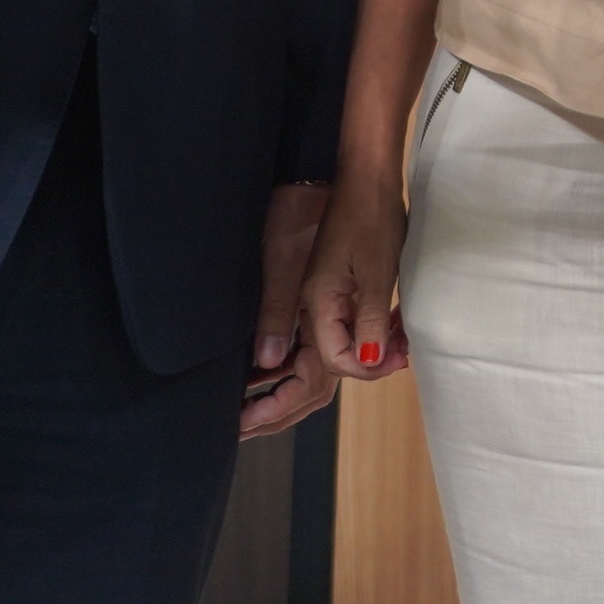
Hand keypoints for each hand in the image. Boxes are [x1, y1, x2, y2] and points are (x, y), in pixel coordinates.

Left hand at [240, 180, 339, 437]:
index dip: (278, 406)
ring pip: (323, 372)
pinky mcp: (350, 301)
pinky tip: (271, 370)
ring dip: (286, 394)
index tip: (242, 422)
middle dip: (280, 412)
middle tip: (239, 427)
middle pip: (321, 386)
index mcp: (341, 315)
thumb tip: (267, 364)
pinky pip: (324, 350)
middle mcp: (352, 320)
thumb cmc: (333, 211)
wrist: (364, 177)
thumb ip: (281, 314)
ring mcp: (353, 312)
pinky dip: (296, 370)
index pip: (318, 381)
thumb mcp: (295, 262)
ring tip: (248, 408)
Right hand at [303, 165, 410, 381]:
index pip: (335, 357)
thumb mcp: (378, 273)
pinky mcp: (339, 278)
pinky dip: (374, 321)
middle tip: (406, 348)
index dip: (367, 367)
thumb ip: (371, 320)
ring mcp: (327, 289)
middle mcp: (316, 300)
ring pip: (348, 333)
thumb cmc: (373, 219)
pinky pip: (353, 314)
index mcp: (319, 300)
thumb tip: (369, 362)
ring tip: (404, 335)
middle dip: (373, 357)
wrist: (368, 176)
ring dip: (376, 340)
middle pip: (339, 349)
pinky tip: (395, 316)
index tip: (399, 359)